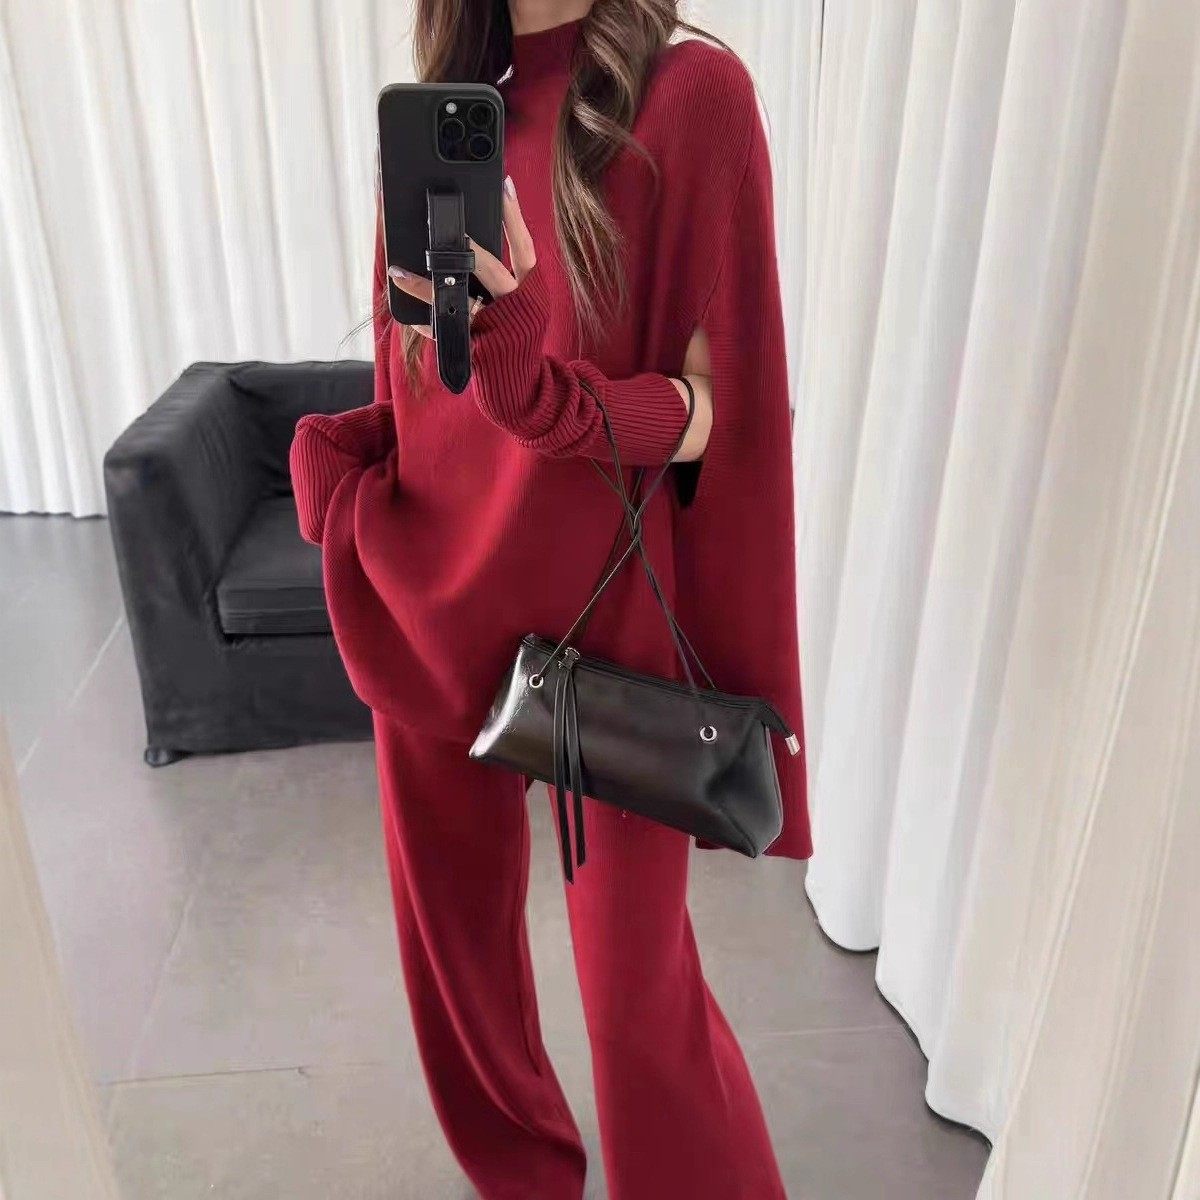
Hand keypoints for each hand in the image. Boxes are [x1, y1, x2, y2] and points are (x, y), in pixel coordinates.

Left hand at [387, 176, 536, 339]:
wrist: (522, 382)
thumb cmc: (518, 333)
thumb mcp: (525, 303)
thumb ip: (509, 275)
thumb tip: (475, 239)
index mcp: (532, 291)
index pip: (525, 249)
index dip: (515, 219)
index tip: (504, 187)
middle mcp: (517, 306)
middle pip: (493, 272)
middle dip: (472, 251)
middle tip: (452, 231)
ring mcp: (496, 328)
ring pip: (460, 302)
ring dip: (426, 287)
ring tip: (399, 272)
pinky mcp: (477, 349)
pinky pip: (446, 333)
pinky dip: (428, 324)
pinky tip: (410, 316)